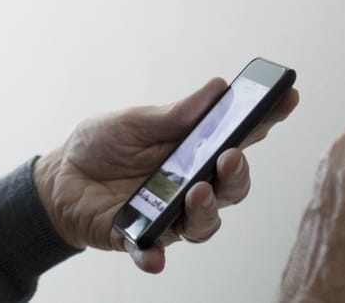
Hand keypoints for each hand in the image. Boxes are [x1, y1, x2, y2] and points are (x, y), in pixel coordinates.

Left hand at [34, 77, 299, 273]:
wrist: (59, 178)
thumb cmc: (101, 145)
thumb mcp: (132, 122)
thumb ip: (172, 115)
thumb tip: (217, 89)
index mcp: (193, 150)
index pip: (238, 138)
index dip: (265, 121)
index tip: (285, 100)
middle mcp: (191, 185)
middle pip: (231, 187)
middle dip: (237, 174)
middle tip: (228, 156)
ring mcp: (169, 215)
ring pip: (204, 224)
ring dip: (205, 211)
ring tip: (196, 192)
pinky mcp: (141, 238)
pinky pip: (153, 253)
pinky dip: (153, 256)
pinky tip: (153, 256)